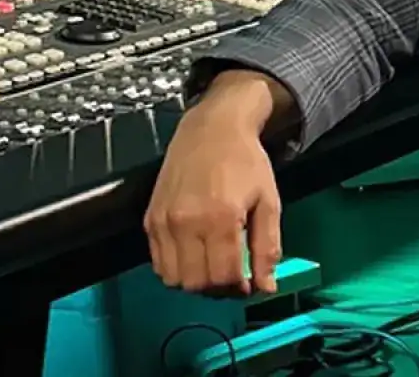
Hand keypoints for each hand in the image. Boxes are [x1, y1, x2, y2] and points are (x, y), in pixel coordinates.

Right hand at [144, 96, 282, 295]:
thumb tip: (267, 288)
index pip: (223, 276)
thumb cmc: (246, 163)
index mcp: (220, 218)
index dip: (238, 289)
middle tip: (232, 278)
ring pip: (173, 279)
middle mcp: (186, 223)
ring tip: (214, 267)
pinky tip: (195, 255)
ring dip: (195, 282)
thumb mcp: (269, 201)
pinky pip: (158, 263)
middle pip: (196, 283)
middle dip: (217, 288)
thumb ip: (268, 247)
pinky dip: (176, 269)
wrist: (212, 129)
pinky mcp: (149, 219)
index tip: (248, 285)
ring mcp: (163, 222)